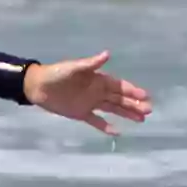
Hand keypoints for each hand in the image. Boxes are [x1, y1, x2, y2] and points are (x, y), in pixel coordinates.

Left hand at [24, 51, 151, 135]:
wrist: (37, 86)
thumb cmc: (56, 74)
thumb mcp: (73, 67)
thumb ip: (90, 63)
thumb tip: (107, 54)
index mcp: (98, 79)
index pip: (119, 86)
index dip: (133, 91)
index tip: (146, 96)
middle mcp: (97, 91)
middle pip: (120, 99)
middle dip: (134, 104)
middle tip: (149, 111)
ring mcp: (90, 103)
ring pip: (113, 109)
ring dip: (126, 113)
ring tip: (141, 119)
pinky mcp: (81, 113)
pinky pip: (96, 121)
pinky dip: (106, 126)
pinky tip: (117, 132)